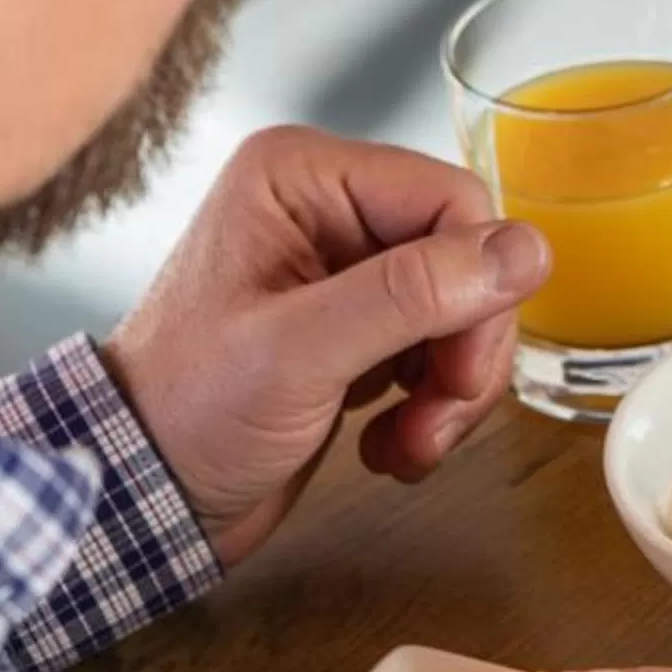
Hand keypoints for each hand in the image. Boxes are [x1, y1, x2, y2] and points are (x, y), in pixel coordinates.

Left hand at [104, 126, 550, 563]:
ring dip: (453, 392)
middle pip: (470, 261)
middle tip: (435, 418)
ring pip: (468, 312)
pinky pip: (443, 350)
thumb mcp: (301, 352)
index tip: (457, 373)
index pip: (455, 202)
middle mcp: (329, 209)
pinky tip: (389, 443)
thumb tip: (528, 250)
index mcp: (303, 178)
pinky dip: (433, 408)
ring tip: (407, 443)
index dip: (477, 291)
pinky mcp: (361, 326)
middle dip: (465, 353)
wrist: (144, 493)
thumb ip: (413, 294)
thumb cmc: (187, 413)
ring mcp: (347, 269)